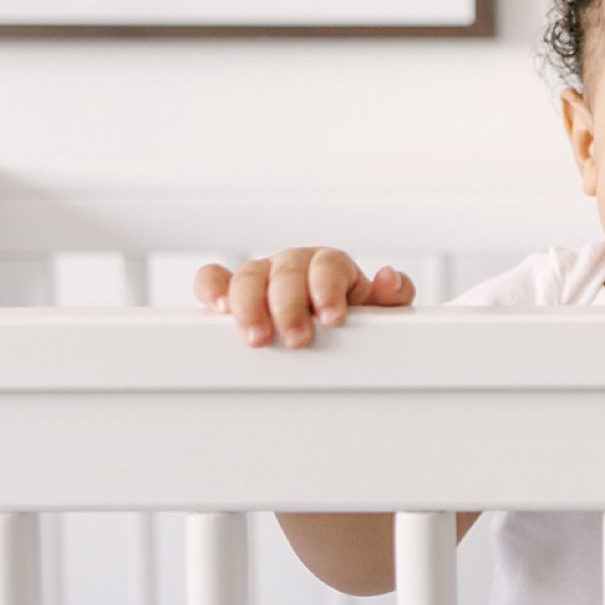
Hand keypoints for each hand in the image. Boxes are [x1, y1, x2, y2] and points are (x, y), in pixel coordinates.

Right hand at [193, 247, 414, 349]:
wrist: (326, 326)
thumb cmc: (351, 315)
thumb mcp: (378, 311)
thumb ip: (392, 297)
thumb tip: (390, 278)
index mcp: (329, 265)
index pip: (327, 265)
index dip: (327, 289)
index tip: (332, 318)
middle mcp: (294, 265)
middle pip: (286, 272)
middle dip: (290, 306)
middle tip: (298, 339)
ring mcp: (262, 276)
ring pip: (249, 275)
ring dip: (250, 306)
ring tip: (258, 337)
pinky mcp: (233, 292)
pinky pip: (213, 279)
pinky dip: (212, 290)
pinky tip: (218, 310)